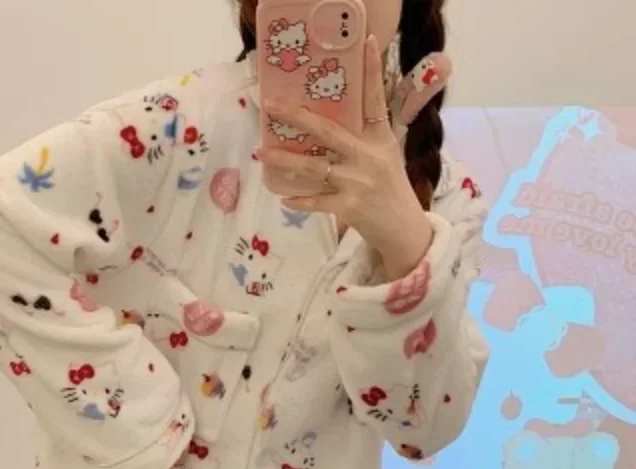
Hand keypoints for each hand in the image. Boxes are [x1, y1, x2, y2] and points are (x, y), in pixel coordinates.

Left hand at [257, 36, 434, 279]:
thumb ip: (366, 135)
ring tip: (262, 152)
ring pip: (313, 167)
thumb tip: (332, 119)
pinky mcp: (349, 207)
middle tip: (272, 106)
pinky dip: (299, 200)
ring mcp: (357, 183)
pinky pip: (316, 201)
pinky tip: (283, 197)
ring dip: (284, 160)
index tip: (368, 42)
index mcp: (380, 139)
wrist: (403, 229)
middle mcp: (368, 157)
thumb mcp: (386, 155)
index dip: (372, 71)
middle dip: (297, 117)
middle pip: (328, 131)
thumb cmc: (390, 189)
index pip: (376, 100)